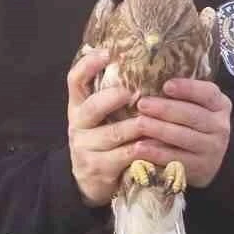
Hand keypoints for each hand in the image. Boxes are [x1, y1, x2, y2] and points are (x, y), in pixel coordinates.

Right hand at [66, 49, 141, 206]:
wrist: (87, 181)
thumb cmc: (102, 139)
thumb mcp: (99, 117)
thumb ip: (110, 95)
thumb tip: (139, 62)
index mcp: (77, 105)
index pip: (75, 80)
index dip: (88, 65)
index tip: (108, 53)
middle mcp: (77, 124)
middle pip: (92, 107)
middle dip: (114, 98)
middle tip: (134, 91)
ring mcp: (85, 147)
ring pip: (113, 133)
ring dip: (137, 125)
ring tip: (155, 117)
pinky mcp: (98, 168)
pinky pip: (124, 156)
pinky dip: (143, 148)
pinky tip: (158, 143)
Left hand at [133, 78, 232, 189]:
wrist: (212, 158)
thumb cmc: (195, 123)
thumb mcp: (198, 105)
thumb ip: (183, 94)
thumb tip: (150, 78)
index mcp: (220, 105)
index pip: (207, 93)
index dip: (187, 88)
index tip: (166, 85)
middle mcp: (220, 126)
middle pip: (192, 115)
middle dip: (165, 109)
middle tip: (142, 104)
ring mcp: (212, 149)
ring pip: (183, 137)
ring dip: (158, 130)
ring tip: (138, 123)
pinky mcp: (200, 168)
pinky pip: (176, 159)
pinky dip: (157, 153)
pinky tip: (140, 147)